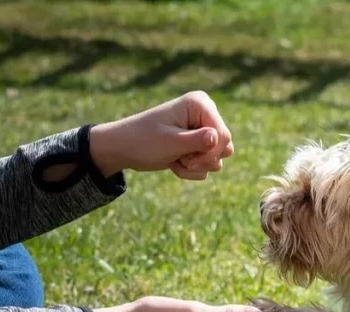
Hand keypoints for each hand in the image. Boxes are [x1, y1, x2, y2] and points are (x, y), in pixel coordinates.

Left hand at [89, 91, 234, 180]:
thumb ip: (197, 141)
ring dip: (196, 166)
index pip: (223, 134)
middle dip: (203, 160)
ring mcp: (202, 130)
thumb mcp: (170, 142)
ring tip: (175, 159)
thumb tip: (219, 138)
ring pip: (217, 158)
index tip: (188, 158)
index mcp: (200, 103)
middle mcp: (205, 114)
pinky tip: (174, 162)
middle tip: (181, 159)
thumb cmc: (143, 141)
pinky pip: (208, 165)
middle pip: (225, 147)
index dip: (210, 152)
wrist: (123, 148)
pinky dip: (191, 169)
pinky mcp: (198, 145)